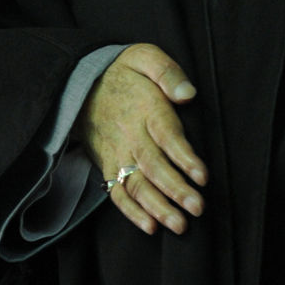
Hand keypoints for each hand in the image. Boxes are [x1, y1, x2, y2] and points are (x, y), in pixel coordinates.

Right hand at [76, 43, 206, 235]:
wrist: (82, 82)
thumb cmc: (125, 71)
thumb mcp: (146, 57)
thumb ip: (168, 72)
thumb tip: (188, 94)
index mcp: (145, 107)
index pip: (166, 135)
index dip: (184, 158)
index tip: (202, 177)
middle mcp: (130, 134)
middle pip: (153, 166)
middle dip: (176, 190)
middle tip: (197, 208)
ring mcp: (116, 153)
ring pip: (136, 185)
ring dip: (158, 208)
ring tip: (179, 225)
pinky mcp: (107, 165)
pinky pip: (117, 193)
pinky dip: (132, 212)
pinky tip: (151, 226)